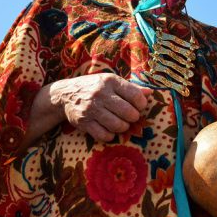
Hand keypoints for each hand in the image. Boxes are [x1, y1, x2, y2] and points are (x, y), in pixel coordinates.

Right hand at [22, 73, 151, 147]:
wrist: (65, 94)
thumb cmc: (94, 87)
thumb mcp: (111, 82)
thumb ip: (131, 88)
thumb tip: (150, 93)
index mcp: (110, 82)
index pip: (135, 96)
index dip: (141, 104)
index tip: (138, 106)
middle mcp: (101, 94)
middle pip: (129, 113)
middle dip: (133, 118)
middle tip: (129, 117)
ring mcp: (91, 109)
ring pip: (118, 126)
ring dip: (123, 127)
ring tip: (121, 123)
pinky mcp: (84, 122)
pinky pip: (104, 135)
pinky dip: (110, 135)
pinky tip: (109, 129)